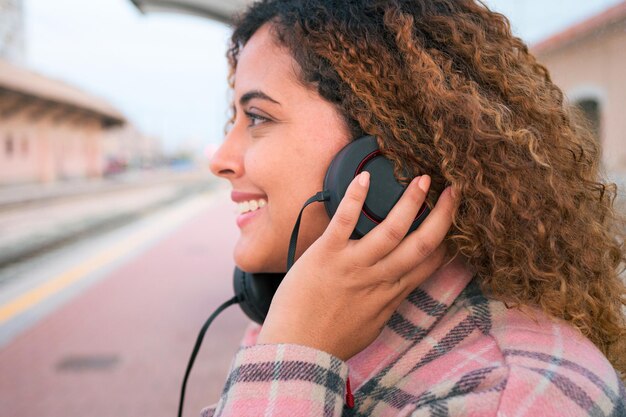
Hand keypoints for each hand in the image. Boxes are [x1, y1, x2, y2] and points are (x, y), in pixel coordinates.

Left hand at [256, 172, 456, 359]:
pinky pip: (344, 223)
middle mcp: (378, 278)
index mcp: (391, 293)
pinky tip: (365, 177)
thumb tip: (397, 287)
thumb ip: (386, 302)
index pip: (430, 263)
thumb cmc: (332, 340)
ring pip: (390, 231)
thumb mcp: (372, 325)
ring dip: (410, 203)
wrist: (297, 350)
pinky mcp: (326, 255)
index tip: (459, 220)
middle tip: (454, 190)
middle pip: (421, 244)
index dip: (449, 240)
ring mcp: (353, 266)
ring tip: (422, 179)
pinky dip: (355, 199)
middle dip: (442, 216)